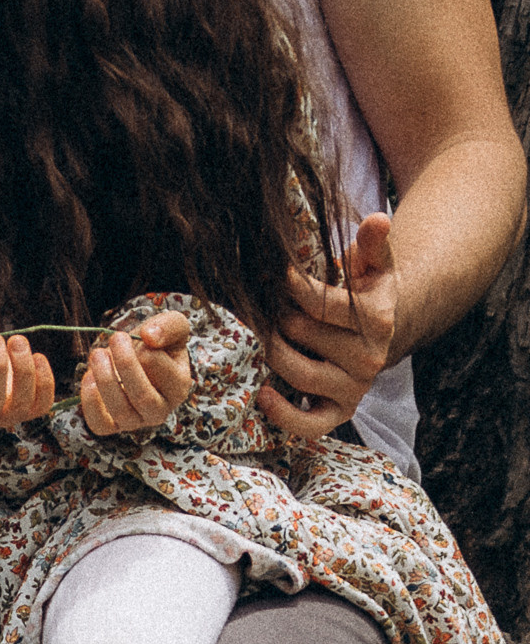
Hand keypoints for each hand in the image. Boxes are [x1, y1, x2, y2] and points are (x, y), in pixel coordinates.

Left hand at [79, 312, 192, 434]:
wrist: (135, 356)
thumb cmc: (157, 343)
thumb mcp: (172, 325)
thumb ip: (169, 326)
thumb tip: (149, 337)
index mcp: (179, 387)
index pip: (164, 373)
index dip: (148, 351)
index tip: (141, 336)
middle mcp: (160, 411)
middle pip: (143, 397)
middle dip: (125, 364)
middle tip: (115, 337)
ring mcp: (136, 421)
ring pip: (121, 411)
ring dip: (105, 379)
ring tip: (98, 354)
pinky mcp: (113, 426)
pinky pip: (99, 424)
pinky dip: (90, 401)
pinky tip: (89, 377)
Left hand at [261, 212, 397, 440]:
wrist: (380, 332)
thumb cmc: (366, 293)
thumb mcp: (374, 265)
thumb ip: (373, 243)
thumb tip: (377, 219)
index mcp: (378, 318)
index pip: (319, 302)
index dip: (291, 286)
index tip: (277, 276)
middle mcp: (370, 357)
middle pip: (302, 335)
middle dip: (277, 317)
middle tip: (265, 308)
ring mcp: (355, 387)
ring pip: (300, 374)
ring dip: (272, 355)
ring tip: (262, 338)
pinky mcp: (341, 412)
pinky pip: (310, 424)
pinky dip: (284, 415)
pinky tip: (264, 394)